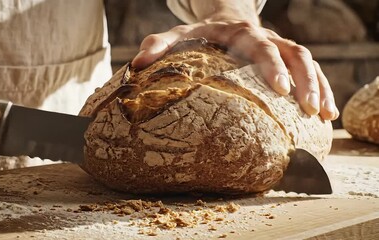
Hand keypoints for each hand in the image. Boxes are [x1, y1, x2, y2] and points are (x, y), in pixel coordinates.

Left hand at [132, 20, 338, 120]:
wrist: (226, 21)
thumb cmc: (201, 35)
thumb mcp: (178, 35)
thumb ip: (158, 45)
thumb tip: (136, 65)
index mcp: (241, 34)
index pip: (261, 46)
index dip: (272, 65)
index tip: (279, 89)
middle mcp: (267, 38)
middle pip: (294, 54)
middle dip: (303, 80)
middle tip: (307, 108)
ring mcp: (281, 47)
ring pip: (309, 62)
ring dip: (319, 87)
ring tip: (324, 115)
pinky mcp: (289, 58)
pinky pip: (313, 70)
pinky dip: (323, 89)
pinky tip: (328, 115)